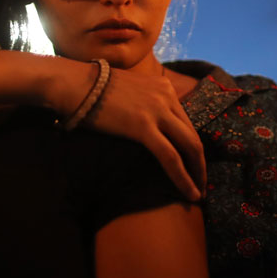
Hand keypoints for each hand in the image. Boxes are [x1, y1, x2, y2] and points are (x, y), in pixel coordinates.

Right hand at [55, 64, 205, 200]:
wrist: (74, 84)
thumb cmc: (92, 90)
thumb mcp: (128, 91)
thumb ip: (142, 104)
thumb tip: (143, 125)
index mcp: (164, 87)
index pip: (185, 123)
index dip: (192, 147)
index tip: (194, 165)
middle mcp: (166, 96)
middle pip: (193, 135)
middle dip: (200, 163)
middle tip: (202, 184)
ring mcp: (157, 110)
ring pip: (189, 147)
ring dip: (197, 173)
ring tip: (198, 193)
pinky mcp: (144, 126)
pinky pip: (171, 157)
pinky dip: (183, 178)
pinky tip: (189, 193)